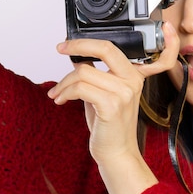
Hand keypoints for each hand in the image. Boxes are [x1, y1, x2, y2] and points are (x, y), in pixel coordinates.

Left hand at [47, 22, 179, 193]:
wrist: (117, 153)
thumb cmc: (109, 125)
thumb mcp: (105, 93)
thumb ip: (97, 74)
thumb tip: (79, 58)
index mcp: (134, 75)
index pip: (112, 46)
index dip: (87, 41)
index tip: (68, 43)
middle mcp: (132, 81)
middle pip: (104, 49)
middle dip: (77, 46)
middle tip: (60, 49)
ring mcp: (123, 93)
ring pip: (84, 72)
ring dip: (64, 82)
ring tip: (58, 93)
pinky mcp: (111, 106)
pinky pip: (80, 88)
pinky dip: (65, 92)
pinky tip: (61, 100)